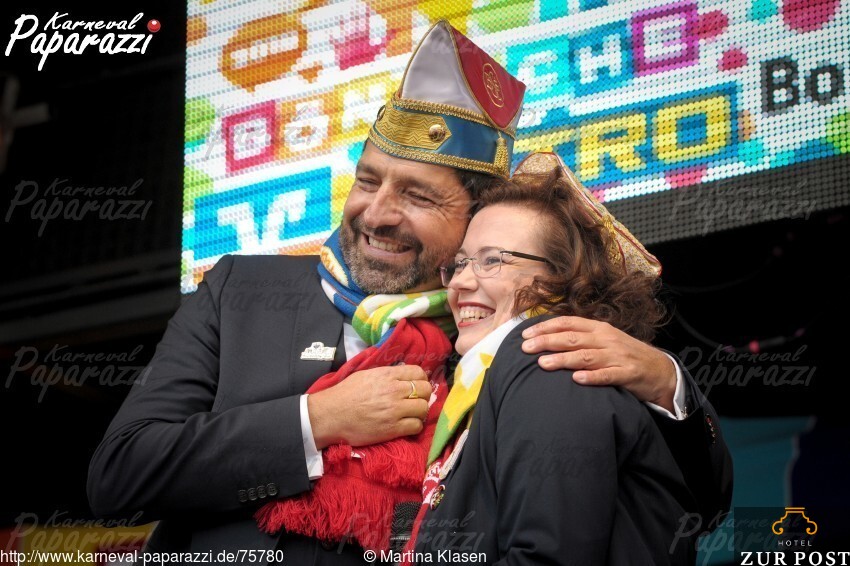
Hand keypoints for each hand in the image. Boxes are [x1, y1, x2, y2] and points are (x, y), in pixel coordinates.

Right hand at [307, 365, 431, 447]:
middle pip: (425, 390)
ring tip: (412, 414)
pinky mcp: (393, 429)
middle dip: (423, 395)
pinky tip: (407, 425)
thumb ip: (386, 374)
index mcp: (387, 375)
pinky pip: (416, 426)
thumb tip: (401, 375)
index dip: (421, 379)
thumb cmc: (345, 394)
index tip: (417, 386)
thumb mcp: (366, 375)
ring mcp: (395, 410)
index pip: (418, 372)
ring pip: (424, 408)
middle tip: (416, 401)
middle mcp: (394, 390)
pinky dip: (415, 426)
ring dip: (420, 412)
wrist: (331, 415)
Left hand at [521, 316, 676, 410]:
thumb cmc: (625, 355)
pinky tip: (577, 380)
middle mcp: (606, 339)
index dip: (546, 327)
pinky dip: (592, 377)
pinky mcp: (627, 374)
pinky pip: (607, 375)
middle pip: (572, 338)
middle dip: (547, 341)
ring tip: (542, 363)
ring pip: (586, 356)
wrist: (661, 370)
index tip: (525, 334)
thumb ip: (581, 338)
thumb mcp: (604, 340)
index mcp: (599, 328)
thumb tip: (548, 338)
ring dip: (563, 359)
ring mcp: (617, 356)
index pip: (568, 323)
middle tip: (525, 348)